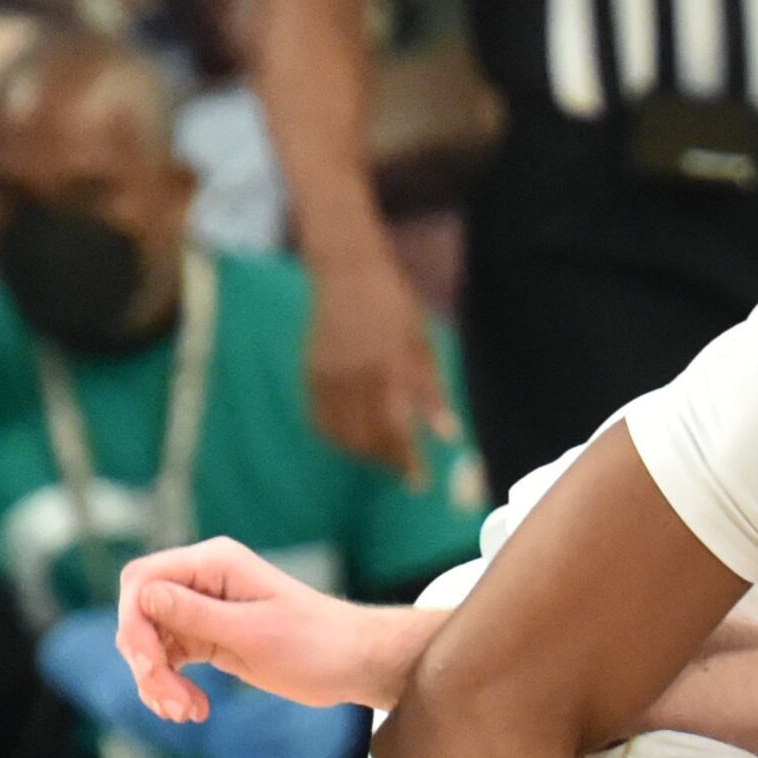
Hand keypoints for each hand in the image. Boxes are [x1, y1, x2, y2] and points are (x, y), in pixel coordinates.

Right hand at [116, 539, 413, 724]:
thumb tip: (144, 595)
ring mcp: (204, 609)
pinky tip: (191, 711)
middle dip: (146, 661)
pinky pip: (169, 658)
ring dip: (157, 681)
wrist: (357, 664)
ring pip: (151, 642)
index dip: (134, 622)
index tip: (152, 666)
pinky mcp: (209, 637)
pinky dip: (170, 685)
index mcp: (214, 564)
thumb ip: (197, 614)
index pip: (142, 580)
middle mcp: (203, 580)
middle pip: (140, 614)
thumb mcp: (255, 633)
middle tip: (172, 704)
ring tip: (187, 713)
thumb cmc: (318, 645)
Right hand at [304, 248, 454, 485]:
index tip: (419, 484)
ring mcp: (327, 374)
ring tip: (383, 457)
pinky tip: (353, 440)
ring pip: (340, 433)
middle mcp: (355, 374)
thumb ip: (433, 392)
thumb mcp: (424, 346)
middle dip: (387, 461)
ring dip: (362, 453)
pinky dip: (335, 437)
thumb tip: (448, 437)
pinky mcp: (309, 373)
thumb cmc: (396, 308)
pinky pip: (317, 419)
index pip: (397, 429)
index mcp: (388, 367)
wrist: (348, 273)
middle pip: (366, 437)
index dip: (407, 461)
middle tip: (405, 470)